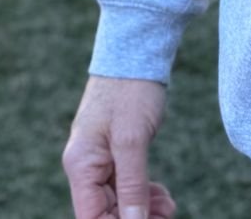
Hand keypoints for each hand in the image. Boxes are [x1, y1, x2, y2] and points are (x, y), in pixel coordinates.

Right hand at [62, 74, 176, 218]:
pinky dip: (142, 193)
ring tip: (169, 209)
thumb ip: (132, 185)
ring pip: (117, 199)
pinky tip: (162, 197)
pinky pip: (125, 182)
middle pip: (104, 211)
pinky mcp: (115, 150)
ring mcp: (100, 157)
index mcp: (81, 165)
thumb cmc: (130, 89)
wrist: (136, 49)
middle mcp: (85, 165)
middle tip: (167, 216)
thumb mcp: (133, 140)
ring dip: (141, 209)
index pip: (91, 217)